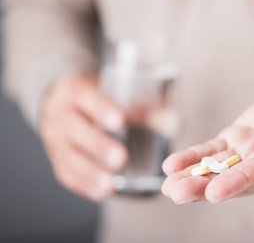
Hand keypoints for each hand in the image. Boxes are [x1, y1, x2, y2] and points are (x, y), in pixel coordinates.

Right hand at [40, 74, 126, 200]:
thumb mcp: (110, 91)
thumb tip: (170, 118)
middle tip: (120, 158)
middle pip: (73, 129)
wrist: (63, 103)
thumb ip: (138, 104)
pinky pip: (65, 173)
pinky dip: (83, 184)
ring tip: (111, 184)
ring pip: (67, 156)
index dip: (100, 108)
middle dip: (97, 145)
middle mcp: (59, 114)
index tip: (119, 121)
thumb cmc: (96, 97)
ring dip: (90, 172)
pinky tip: (101, 192)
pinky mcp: (57, 159)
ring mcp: (54, 138)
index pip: (84, 97)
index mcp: (74, 90)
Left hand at [162, 77, 253, 203]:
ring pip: (220, 168)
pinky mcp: (239, 139)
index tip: (215, 193)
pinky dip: (194, 157)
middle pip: (236, 178)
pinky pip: (214, 151)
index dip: (242, 181)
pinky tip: (172, 166)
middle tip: (177, 194)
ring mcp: (252, 152)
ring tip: (168, 187)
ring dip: (193, 177)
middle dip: (206, 187)